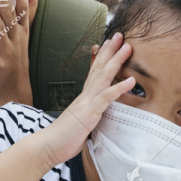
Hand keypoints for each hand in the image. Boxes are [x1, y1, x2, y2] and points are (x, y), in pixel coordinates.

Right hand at [38, 32, 134, 166]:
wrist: (49, 145)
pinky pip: (107, 97)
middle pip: (100, 67)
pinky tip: (131, 80)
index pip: (95, 71)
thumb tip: (96, 114)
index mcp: (84, 97)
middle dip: (111, 50)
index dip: (103, 56)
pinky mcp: (90, 112)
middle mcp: (86, 95)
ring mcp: (87, 101)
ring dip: (117, 60)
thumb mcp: (81, 122)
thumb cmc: (64, 137)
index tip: (110, 43)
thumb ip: (89, 114)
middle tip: (120, 35)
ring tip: (127, 47)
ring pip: (104, 76)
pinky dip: (120, 87)